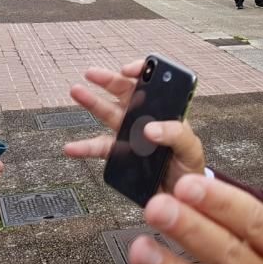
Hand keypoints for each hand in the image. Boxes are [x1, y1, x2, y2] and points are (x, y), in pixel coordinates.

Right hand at [64, 61, 205, 192]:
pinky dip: (84, 147)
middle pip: (124, 92)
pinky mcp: (120, 153)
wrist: (180, 193)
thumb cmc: (189, 165)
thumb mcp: (190, 147)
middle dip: (108, 80)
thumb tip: (150, 129)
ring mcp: (130, 134)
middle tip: (91, 73)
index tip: (127, 70)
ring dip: (91, 102)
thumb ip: (176, 134)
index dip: (139, 72)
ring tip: (76, 91)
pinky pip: (99, 147)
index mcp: (164, 111)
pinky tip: (72, 146)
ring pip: (108, 113)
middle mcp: (144, 118)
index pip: (151, 84)